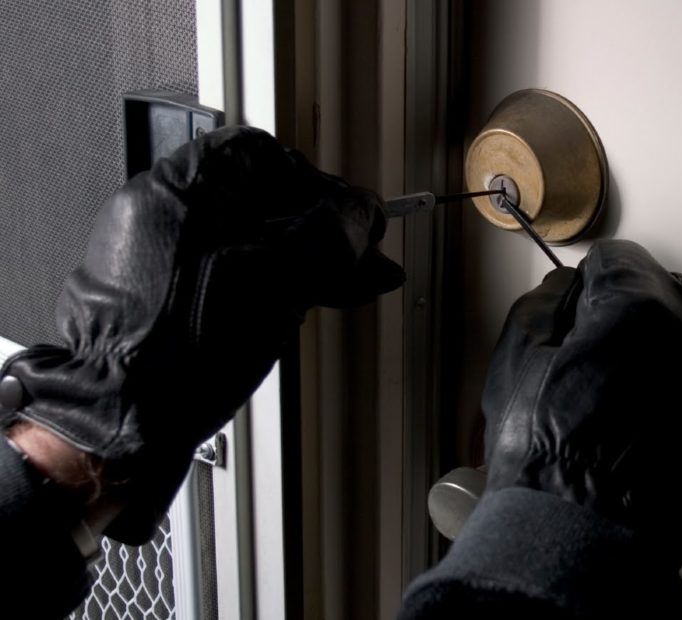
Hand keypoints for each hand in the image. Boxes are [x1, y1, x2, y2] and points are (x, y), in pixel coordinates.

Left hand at [0, 126, 403, 542]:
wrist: (123, 419)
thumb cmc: (180, 347)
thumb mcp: (277, 279)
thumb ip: (328, 236)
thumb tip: (363, 214)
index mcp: (182, 188)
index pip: (266, 155)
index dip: (319, 182)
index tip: (351, 211)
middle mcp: (166, 212)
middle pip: (264, 202)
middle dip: (322, 230)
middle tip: (360, 258)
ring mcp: (163, 257)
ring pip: (255, 242)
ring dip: (306, 262)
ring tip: (349, 287)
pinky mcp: (166, 297)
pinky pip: (233, 275)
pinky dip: (273, 285)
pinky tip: (307, 304)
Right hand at [481, 240, 681, 561]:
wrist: (582, 539)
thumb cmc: (547, 463)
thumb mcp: (515, 364)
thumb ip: (544, 307)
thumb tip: (561, 292)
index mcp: (637, 313)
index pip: (621, 260)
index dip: (591, 276)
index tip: (582, 292)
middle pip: (665, 292)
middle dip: (630, 306)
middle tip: (594, 336)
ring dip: (656, 349)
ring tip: (614, 384)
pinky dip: (675, 391)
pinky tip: (637, 417)